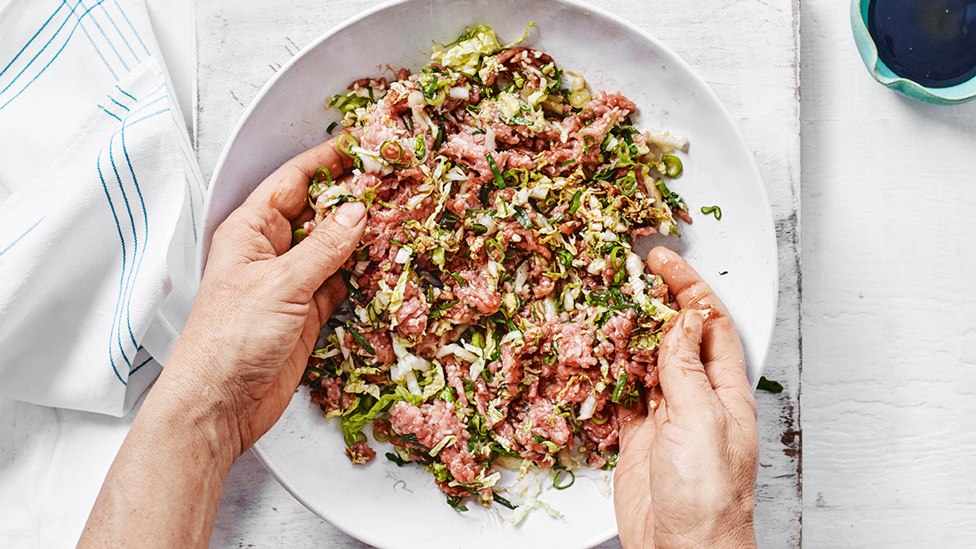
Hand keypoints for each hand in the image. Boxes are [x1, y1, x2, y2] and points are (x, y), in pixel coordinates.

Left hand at [165, 136, 366, 458]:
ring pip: (334, 247)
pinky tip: (387, 261)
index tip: (360, 145)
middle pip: (318, 212)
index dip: (326, 160)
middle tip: (393, 182)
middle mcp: (271, 251)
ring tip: (401, 216)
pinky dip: (362, 273)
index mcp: (251, 230)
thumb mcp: (282, 283)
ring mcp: (291, 282)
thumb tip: (358, 211)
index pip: (293, 181)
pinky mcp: (308, 312)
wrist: (221, 404)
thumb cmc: (232, 338)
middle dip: (352, 197)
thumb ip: (324, 247)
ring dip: (362, 236)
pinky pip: (340, 281)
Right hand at [613, 246, 758, 548]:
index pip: (708, 323)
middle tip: (628, 272)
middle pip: (675, 336)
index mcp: (724, 390)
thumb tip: (681, 322)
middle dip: (654, 301)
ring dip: (626, 335)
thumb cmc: (710, 497)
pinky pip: (620, 396)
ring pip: (645, 362)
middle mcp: (697, 398)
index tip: (663, 260)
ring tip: (605, 307)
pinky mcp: (639, 439)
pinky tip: (595, 359)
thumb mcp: (703, 421)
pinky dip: (606, 375)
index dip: (687, 287)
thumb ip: (686, 370)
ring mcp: (667, 418)